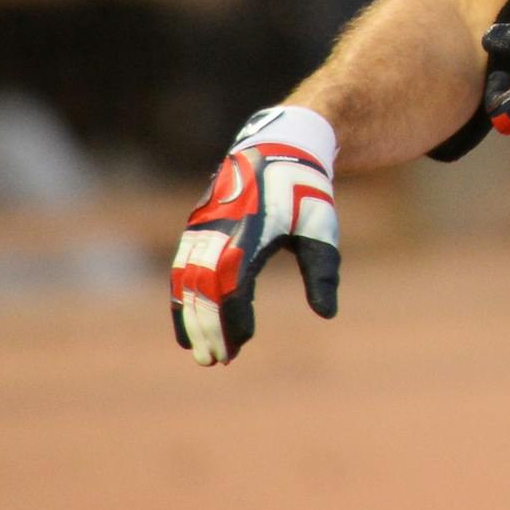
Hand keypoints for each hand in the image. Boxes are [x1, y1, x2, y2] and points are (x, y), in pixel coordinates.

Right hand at [170, 106, 339, 365]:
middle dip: (209, 327)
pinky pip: (181, 270)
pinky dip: (182, 300)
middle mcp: (219, 230)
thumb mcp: (321, 227)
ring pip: (187, 282)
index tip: (243, 343)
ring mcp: (203, 228)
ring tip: (201, 353)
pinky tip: (188, 327)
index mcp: (251, 229)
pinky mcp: (196, 229)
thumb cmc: (304, 190)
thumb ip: (323, 270)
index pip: (233, 284)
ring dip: (191, 319)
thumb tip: (327, 314)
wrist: (277, 148)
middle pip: (204, 289)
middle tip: (219, 361)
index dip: (234, 316)